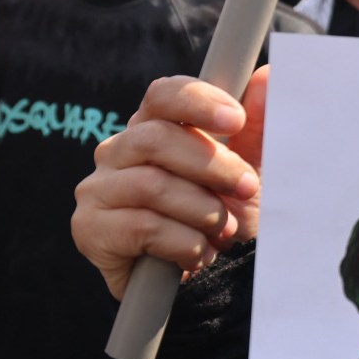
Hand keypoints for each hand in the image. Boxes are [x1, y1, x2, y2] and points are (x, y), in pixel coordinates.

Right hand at [72, 68, 267, 302]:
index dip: (198, 101)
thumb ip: (257, 128)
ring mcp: (97, 190)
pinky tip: (198, 254)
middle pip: (156, 138)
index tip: (236, 121)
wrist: (207, 283)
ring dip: (202, 210)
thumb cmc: (224, 218)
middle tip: (248, 189)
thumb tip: (269, 76)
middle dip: (212, 165)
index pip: (163, 94)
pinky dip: (184, 242)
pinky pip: (142, 227)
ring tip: (224, 230)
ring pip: (151, 186)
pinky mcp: (89, 230)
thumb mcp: (247, 173)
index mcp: (152, 127)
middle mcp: (117, 152)